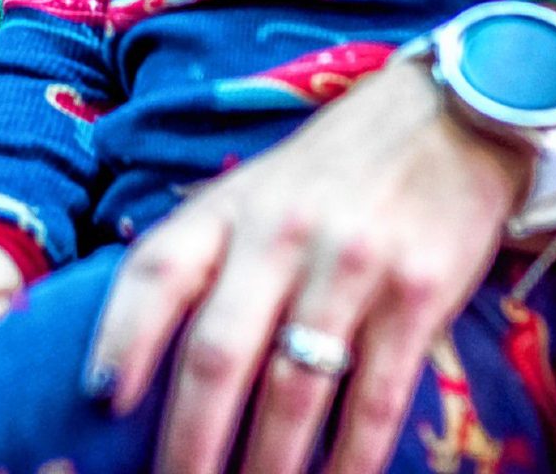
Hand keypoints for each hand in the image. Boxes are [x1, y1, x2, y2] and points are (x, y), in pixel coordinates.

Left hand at [86, 56, 527, 473]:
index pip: (157, 272)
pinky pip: (377, 396)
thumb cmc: (337, 166)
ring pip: (294, 387)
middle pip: (219, 351)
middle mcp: (283, 232)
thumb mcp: (258, 188)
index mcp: (232, 206)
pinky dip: (353, 457)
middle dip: (190, 438)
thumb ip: (209, 253)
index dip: (121, 338)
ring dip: (268, 463)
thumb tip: (144, 347)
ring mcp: (353, 263)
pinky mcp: (419, 292)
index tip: (102, 400)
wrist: (452, 115)